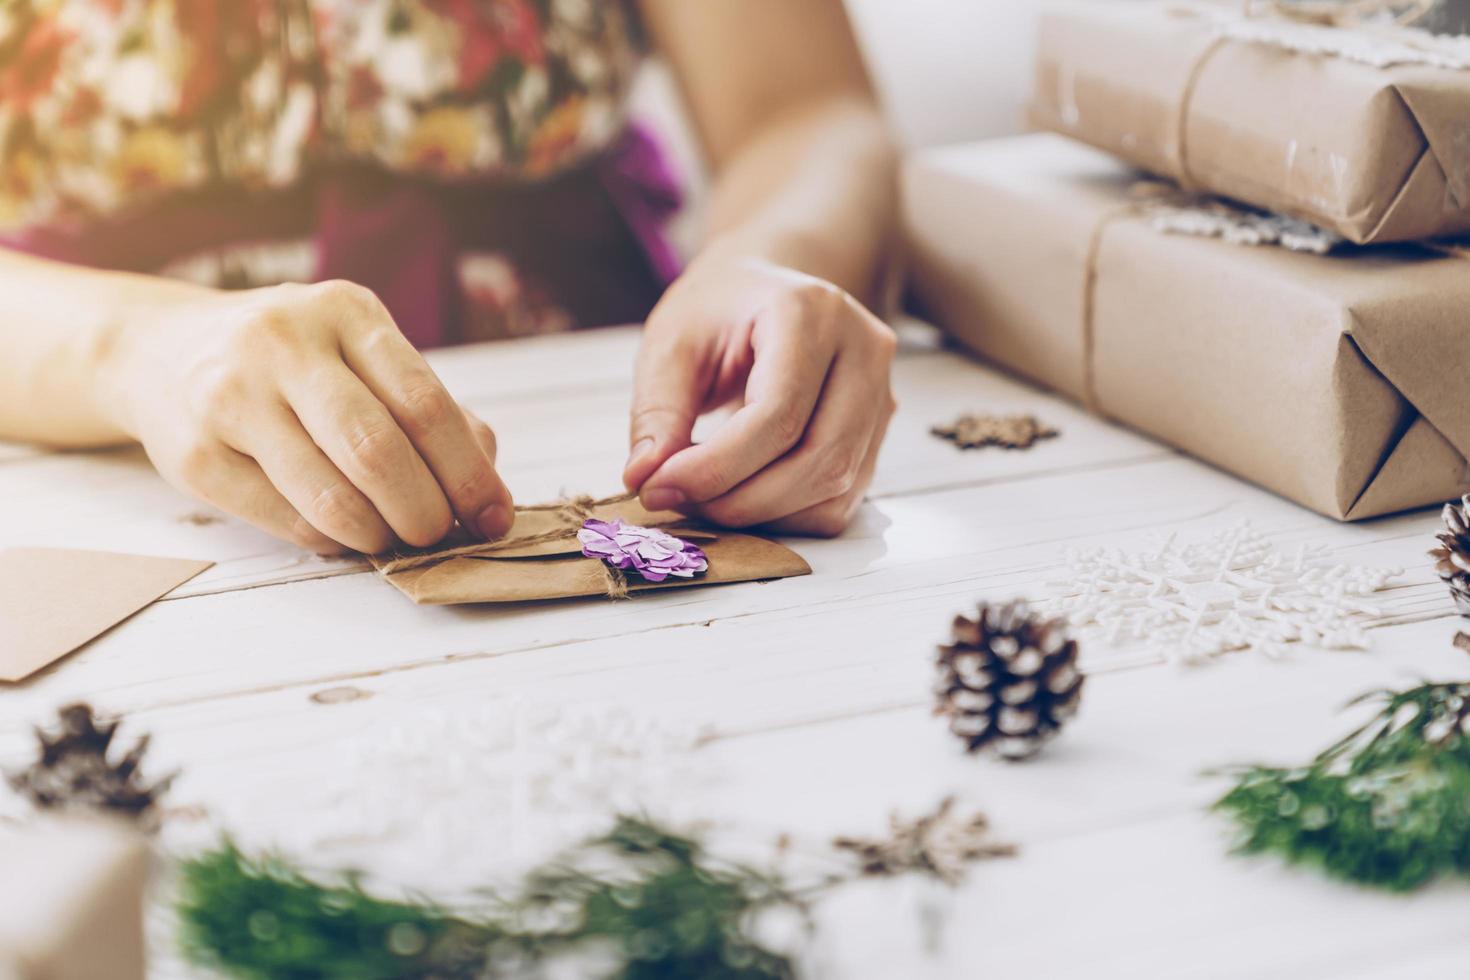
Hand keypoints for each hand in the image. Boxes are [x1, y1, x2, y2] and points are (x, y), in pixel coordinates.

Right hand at [102, 280, 513, 553]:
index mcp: (345, 313)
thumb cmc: (292, 360)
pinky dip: (330, 540)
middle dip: (426, 510)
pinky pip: (285, 520)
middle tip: (442, 535)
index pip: (424, 402)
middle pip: (378, 450)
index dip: (468, 471)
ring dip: (380, 533)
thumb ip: (425, 405)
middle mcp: (284, 344)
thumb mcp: (359, 353)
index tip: (494, 515)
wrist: (159, 350)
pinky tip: (344, 535)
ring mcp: (231, 397)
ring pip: (331, 494)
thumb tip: (486, 472)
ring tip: (394, 538)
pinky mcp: (195, 456)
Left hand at [623, 257, 896, 536]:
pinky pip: (840, 500)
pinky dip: (786, 515)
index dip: (717, 465)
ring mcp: (880, 392)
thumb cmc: (717, 310)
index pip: (779, 412)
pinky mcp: (877, 431)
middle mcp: (863, 350)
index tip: (659, 487)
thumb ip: (658, 411)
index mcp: (811, 312)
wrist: (766, 292)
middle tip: (678, 501)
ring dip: (763, 513)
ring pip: (835, 486)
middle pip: (818, 458)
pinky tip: (742, 494)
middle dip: (740, 500)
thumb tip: (644, 480)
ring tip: (705, 497)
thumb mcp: (671, 342)